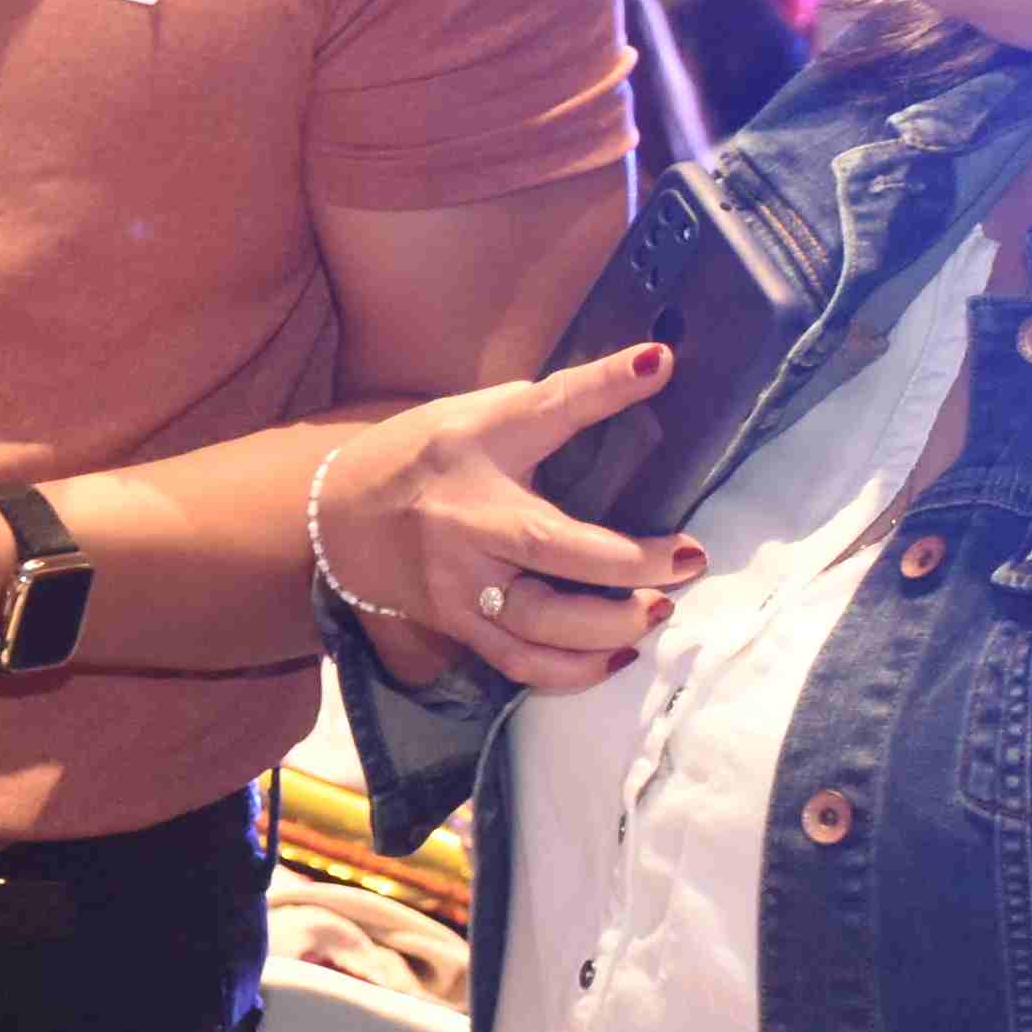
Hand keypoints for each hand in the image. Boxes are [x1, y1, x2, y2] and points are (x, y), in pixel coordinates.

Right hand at [312, 349, 700, 693]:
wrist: (340, 517)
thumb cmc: (427, 456)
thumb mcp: (483, 411)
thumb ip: (556, 401)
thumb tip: (652, 366)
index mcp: (476, 445)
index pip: (546, 409)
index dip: (602, 385)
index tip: (655, 362)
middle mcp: (467, 519)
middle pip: (551, 547)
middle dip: (628, 562)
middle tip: (691, 560)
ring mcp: (458, 581)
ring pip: (540, 622)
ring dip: (610, 625)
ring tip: (659, 610)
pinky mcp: (458, 624)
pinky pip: (520, 661)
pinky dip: (574, 668)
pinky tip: (619, 653)